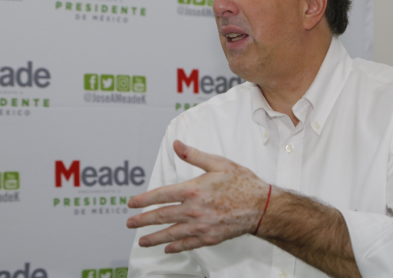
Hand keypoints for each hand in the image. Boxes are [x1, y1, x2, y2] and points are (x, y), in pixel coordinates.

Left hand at [126, 140, 269, 252]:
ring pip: (171, 233)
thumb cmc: (242, 183)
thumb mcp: (219, 163)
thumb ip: (194, 155)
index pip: (161, 195)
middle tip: (130, 223)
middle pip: (162, 216)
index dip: (144, 200)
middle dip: (143, 220)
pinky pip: (188, 244)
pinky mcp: (210, 237)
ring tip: (142, 241)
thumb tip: (177, 144)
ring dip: (154, 238)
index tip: (132, 203)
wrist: (262, 206)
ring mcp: (201, 226)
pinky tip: (168, 248)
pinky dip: (176, 247)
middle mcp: (194, 210)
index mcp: (193, 190)